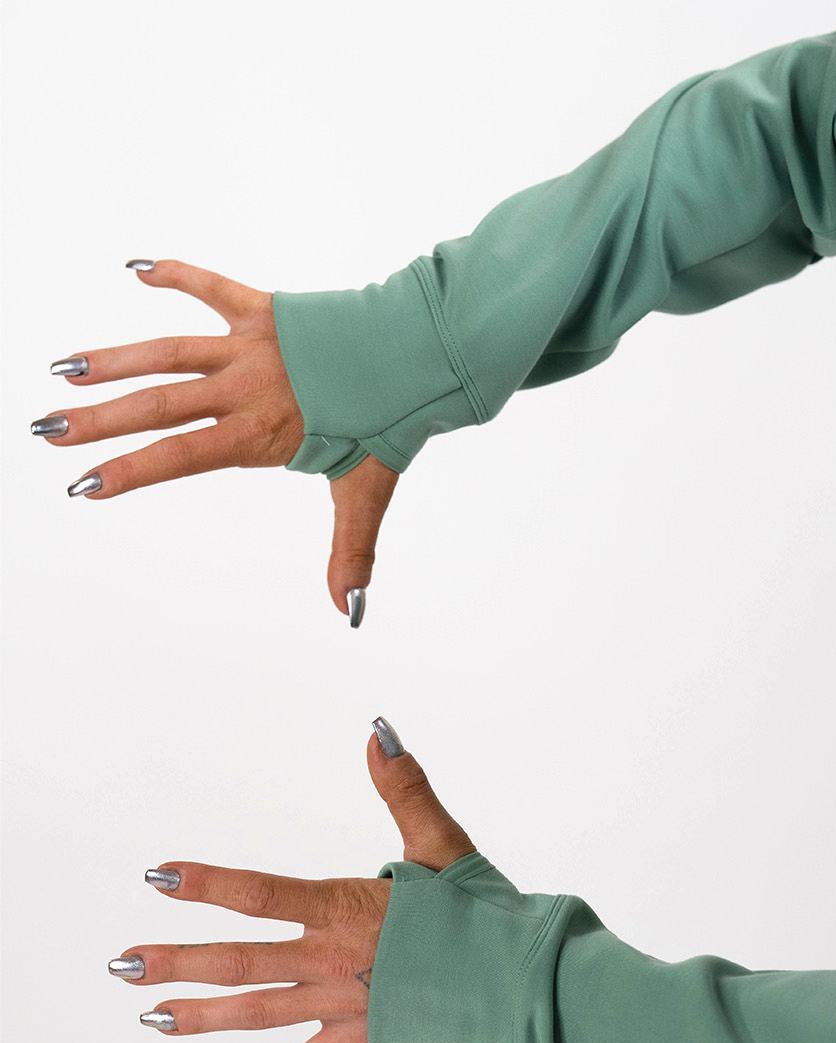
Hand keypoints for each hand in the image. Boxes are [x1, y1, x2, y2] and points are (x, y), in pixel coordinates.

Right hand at [38, 259, 398, 618]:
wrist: (419, 355)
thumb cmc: (391, 423)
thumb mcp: (366, 493)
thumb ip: (349, 553)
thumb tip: (348, 613)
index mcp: (259, 434)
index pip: (180, 457)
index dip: (129, 471)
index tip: (84, 483)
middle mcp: (244, 388)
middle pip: (158, 406)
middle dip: (99, 421)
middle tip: (48, 429)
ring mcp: (250, 347)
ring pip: (169, 350)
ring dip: (115, 360)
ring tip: (67, 369)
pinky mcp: (265, 311)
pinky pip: (212, 287)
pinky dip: (177, 274)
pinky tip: (137, 268)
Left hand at [110, 720, 474, 1042]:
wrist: (521, 984)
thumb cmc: (485, 912)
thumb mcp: (442, 842)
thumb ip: (404, 788)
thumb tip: (376, 733)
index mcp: (346, 910)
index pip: (261, 892)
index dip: (206, 884)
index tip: (159, 878)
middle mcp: (333, 962)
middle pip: (241, 962)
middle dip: (178, 962)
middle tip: (122, 963)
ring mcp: (344, 1006)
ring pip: (259, 1015)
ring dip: (203, 1017)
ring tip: (152, 1017)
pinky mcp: (365, 1040)